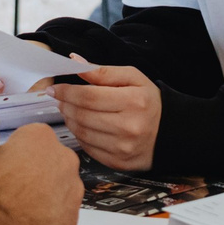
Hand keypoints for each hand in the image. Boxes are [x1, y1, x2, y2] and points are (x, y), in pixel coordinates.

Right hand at [0, 122, 80, 224]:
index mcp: (39, 139)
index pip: (28, 138)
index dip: (11, 153)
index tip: (0, 165)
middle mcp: (63, 161)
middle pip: (46, 163)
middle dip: (29, 174)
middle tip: (5, 190)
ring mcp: (72, 194)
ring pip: (54, 192)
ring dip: (38, 199)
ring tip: (11, 214)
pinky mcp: (72, 223)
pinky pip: (56, 219)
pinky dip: (42, 224)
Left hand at [44, 62, 161, 172]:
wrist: (169, 132)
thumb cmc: (148, 102)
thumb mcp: (133, 78)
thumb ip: (103, 71)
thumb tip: (75, 62)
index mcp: (133, 102)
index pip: (89, 96)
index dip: (67, 92)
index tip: (55, 88)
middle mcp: (129, 127)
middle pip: (83, 116)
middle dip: (65, 105)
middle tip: (59, 99)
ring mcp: (123, 148)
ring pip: (82, 133)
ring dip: (69, 120)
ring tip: (68, 110)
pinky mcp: (118, 162)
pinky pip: (88, 149)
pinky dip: (79, 136)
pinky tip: (80, 126)